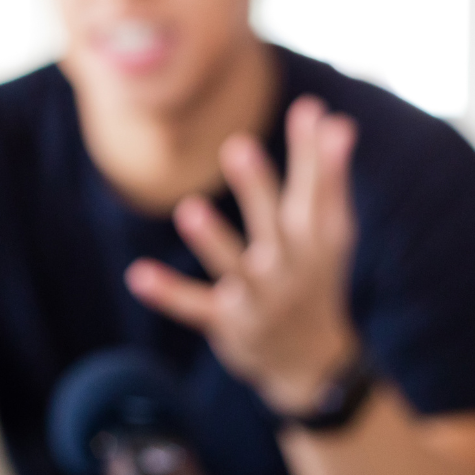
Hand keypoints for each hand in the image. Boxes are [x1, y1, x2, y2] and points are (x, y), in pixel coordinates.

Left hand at [125, 96, 361, 414]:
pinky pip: (195, 306)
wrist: (311, 364)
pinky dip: (168, 293)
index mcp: (318, 240)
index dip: (315, 153)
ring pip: (234, 265)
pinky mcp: (229, 322)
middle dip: (257, 187)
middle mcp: (291, 266)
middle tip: (238, 147)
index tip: (313, 110)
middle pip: (274, 221)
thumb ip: (327, 179)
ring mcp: (259, 296)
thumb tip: (337, 120)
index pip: (318, 190)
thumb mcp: (328, 235)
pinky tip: (138, 275)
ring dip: (212, 240)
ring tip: (189, 210)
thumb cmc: (314, 281)